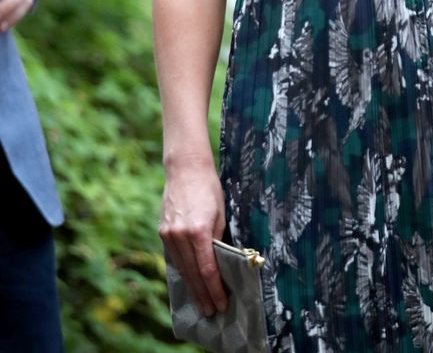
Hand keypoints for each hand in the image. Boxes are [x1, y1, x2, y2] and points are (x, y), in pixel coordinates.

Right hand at [159, 159, 228, 316]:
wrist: (185, 169)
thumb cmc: (208, 188)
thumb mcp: (220, 213)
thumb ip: (217, 239)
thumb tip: (220, 263)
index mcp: (198, 230)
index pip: (207, 269)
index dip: (214, 289)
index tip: (221, 302)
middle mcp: (180, 235)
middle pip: (192, 274)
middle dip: (203, 294)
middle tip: (212, 311)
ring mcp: (168, 234)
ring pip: (181, 268)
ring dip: (192, 288)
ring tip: (201, 303)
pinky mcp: (162, 232)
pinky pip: (174, 258)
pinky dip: (182, 271)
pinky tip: (189, 282)